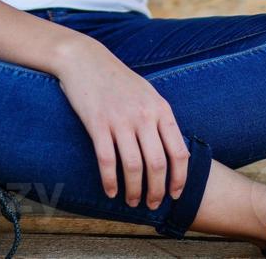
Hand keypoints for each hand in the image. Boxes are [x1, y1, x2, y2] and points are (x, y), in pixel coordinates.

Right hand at [54, 36, 190, 208]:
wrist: (85, 60)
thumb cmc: (118, 80)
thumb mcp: (148, 94)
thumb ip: (161, 120)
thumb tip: (175, 152)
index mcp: (160, 109)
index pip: (179, 152)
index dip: (180, 179)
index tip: (175, 195)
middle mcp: (143, 115)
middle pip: (157, 165)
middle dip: (157, 191)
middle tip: (152, 205)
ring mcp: (119, 119)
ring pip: (133, 166)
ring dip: (134, 190)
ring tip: (132, 201)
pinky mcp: (97, 123)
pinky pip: (107, 160)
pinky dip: (110, 181)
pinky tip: (110, 191)